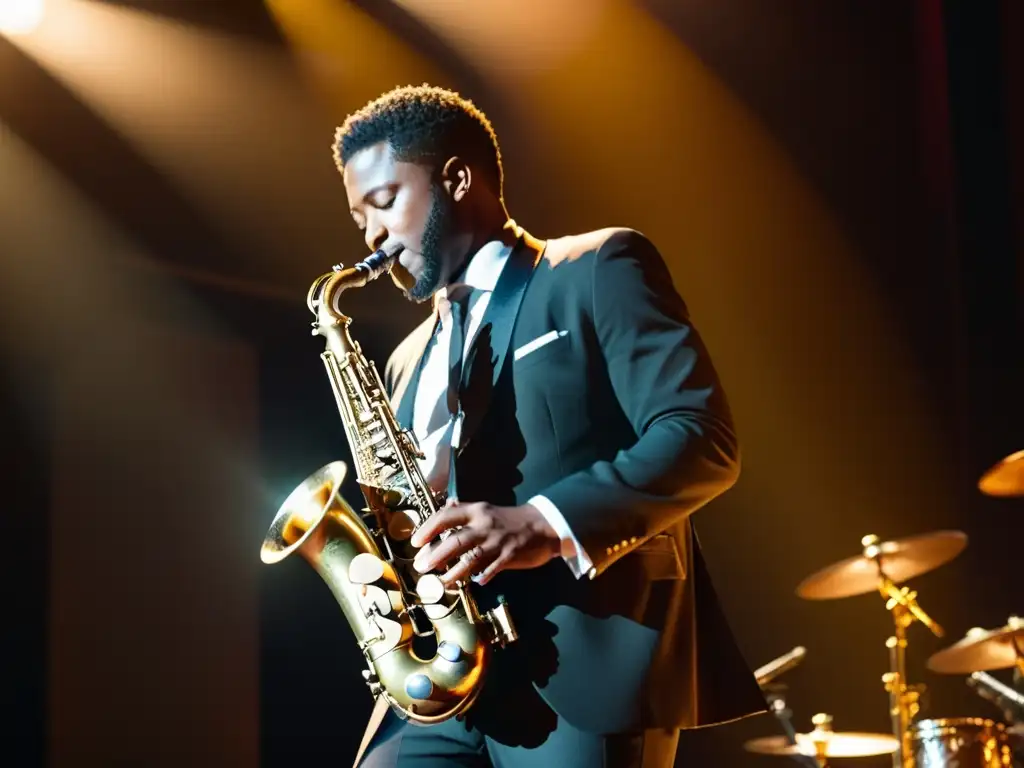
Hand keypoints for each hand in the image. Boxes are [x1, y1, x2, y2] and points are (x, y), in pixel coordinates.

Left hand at [410, 501, 560, 585]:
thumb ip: (465, 511)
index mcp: (476, 511)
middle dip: (435, 555)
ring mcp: (498, 541)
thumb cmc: (508, 519)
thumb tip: (444, 506)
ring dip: (454, 572)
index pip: (446, 516)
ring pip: (471, 558)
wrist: (542, 524)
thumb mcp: (486, 510)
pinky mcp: (510, 555)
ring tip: (441, 582)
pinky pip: (493, 568)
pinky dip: (483, 575)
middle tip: (421, 566)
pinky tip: (475, 582)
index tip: (415, 541)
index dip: (428, 528)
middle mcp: (485, 524)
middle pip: (455, 540)